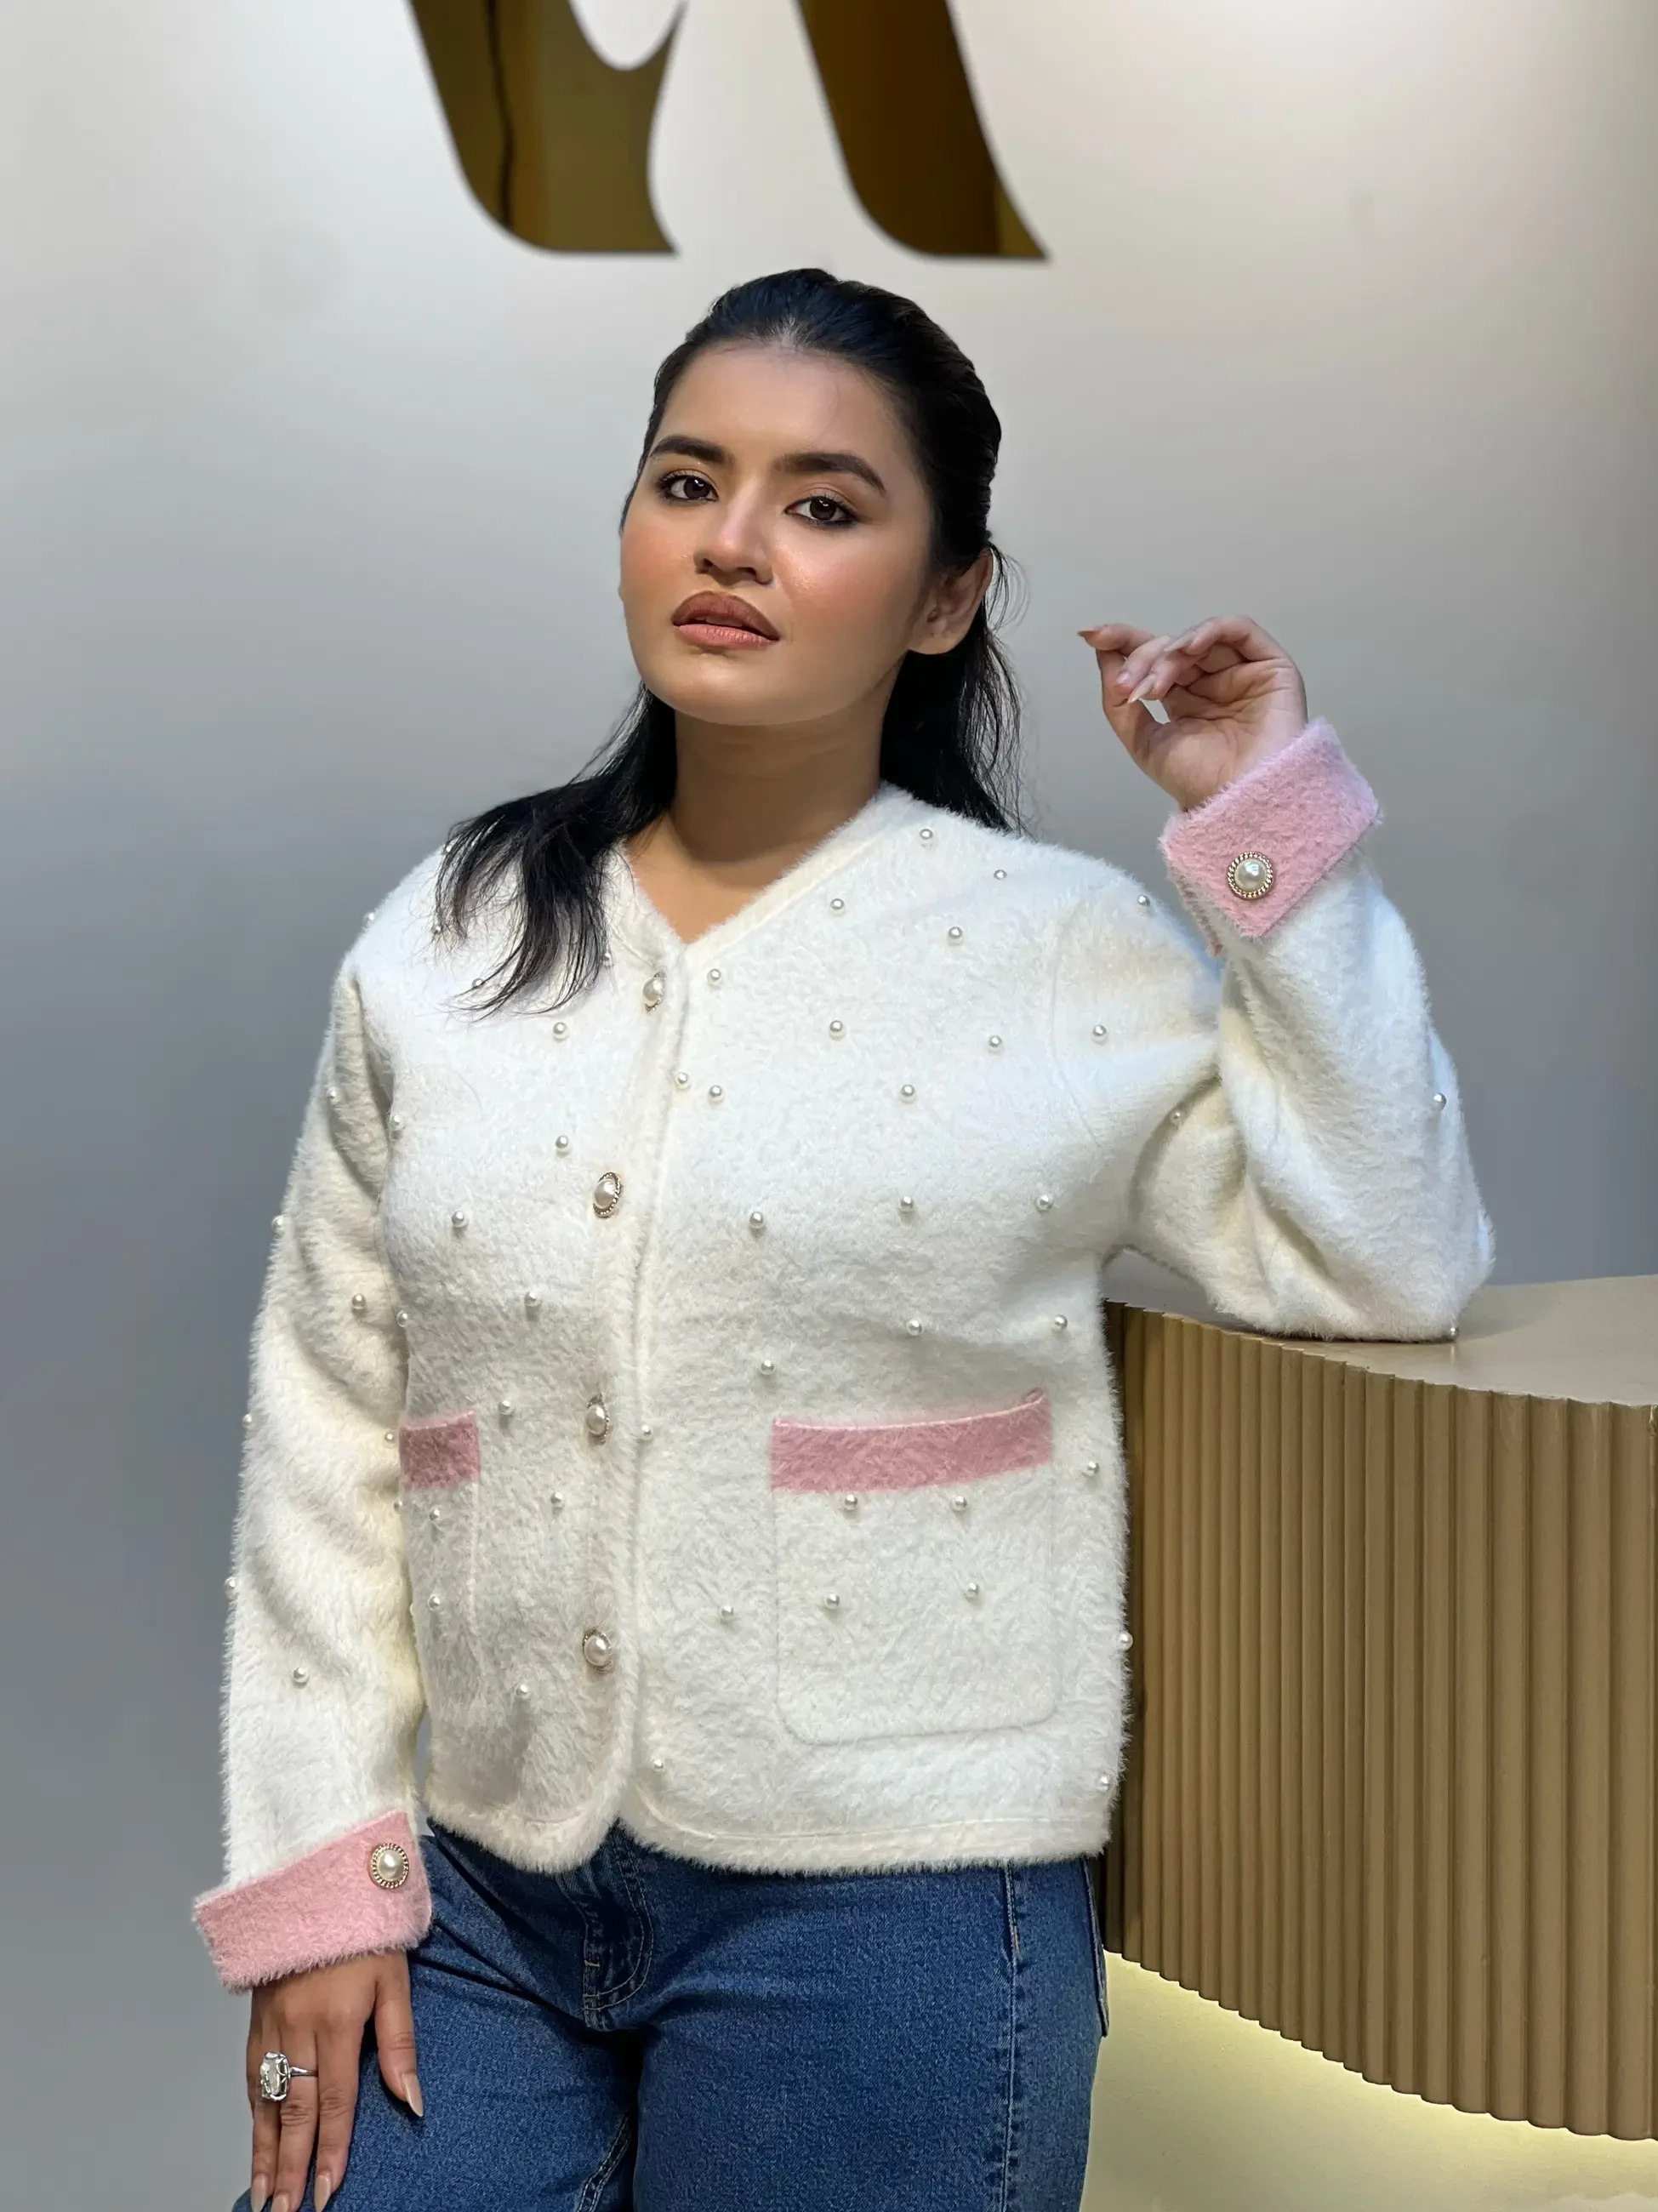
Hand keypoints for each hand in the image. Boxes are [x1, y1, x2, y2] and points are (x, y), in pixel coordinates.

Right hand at [245, 1952, 420, 2211]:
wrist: (317, 1881)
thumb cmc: (366, 1929)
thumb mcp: (395, 1979)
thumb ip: (400, 2043)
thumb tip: (411, 2101)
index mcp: (337, 2022)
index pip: (334, 2101)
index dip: (330, 2149)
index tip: (327, 2190)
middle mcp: (298, 2029)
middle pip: (293, 2111)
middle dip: (290, 2165)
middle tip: (287, 2211)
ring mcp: (271, 2025)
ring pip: (265, 2100)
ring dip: (264, 2150)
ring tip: (264, 2193)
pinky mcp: (256, 2017)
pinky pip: (250, 2075)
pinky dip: (252, 2113)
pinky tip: (256, 2137)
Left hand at [1080, 615, 1307, 810]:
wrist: (1239, 803)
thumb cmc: (1199, 783)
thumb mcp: (1143, 741)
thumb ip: (1119, 701)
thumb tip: (1101, 654)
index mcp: (1185, 699)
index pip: (1153, 658)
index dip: (1123, 641)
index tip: (1093, 636)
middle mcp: (1213, 682)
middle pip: (1170, 648)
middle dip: (1142, 660)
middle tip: (1129, 687)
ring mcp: (1241, 672)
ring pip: (1198, 639)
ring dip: (1169, 654)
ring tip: (1154, 686)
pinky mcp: (1271, 666)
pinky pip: (1240, 630)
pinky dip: (1209, 630)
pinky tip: (1187, 649)